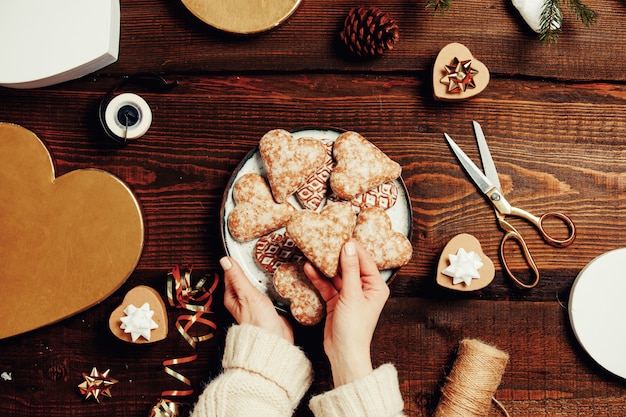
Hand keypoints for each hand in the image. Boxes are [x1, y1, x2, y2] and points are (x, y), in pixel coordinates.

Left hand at [220, 256, 293, 343]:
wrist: (274, 341)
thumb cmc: (258, 322)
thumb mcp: (247, 295)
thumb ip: (238, 277)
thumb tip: (224, 260)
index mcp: (232, 296)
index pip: (232, 273)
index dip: (238, 261)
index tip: (245, 248)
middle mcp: (243, 299)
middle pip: (247, 277)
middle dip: (254, 267)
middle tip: (263, 253)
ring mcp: (257, 302)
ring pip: (260, 283)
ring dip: (266, 276)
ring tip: (273, 262)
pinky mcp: (270, 306)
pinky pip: (271, 290)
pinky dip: (275, 284)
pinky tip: (280, 278)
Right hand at [305, 239, 389, 385]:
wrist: (343, 353)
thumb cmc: (354, 328)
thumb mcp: (351, 295)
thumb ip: (349, 269)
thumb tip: (349, 246)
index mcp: (375, 286)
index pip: (364, 260)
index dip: (352, 247)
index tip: (340, 234)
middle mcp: (364, 289)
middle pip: (349, 265)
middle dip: (336, 255)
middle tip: (324, 240)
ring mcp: (349, 295)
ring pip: (336, 275)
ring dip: (325, 266)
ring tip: (313, 252)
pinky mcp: (336, 301)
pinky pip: (327, 285)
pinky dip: (319, 278)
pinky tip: (309, 268)